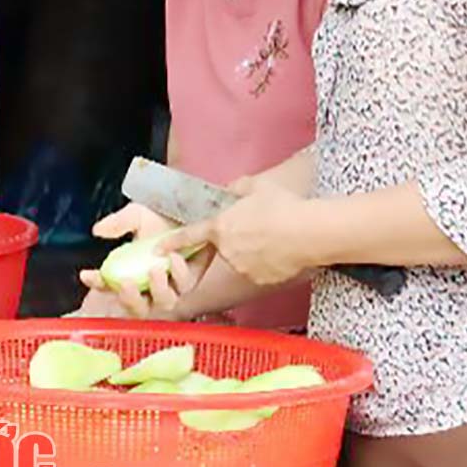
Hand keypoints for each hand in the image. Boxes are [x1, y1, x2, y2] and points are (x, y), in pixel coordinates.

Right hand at [76, 202, 211, 318]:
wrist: (187, 212)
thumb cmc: (159, 218)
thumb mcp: (135, 216)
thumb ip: (118, 223)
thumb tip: (99, 230)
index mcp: (128, 274)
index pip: (108, 285)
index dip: (97, 283)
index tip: (87, 274)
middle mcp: (148, 287)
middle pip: (137, 308)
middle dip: (130, 299)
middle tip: (125, 284)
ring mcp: (170, 287)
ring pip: (164, 302)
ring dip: (158, 289)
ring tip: (155, 270)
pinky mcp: (190, 281)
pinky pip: (184, 286)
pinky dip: (178, 273)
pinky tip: (173, 257)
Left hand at [172, 180, 314, 286]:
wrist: (308, 232)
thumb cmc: (283, 206)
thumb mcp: (257, 186)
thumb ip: (238, 187)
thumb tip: (232, 189)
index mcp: (221, 227)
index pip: (190, 235)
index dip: (172, 243)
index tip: (158, 249)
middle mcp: (228, 251)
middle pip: (224, 246)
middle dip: (236, 239)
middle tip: (260, 226)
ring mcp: (243, 268)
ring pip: (243, 260)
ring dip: (253, 251)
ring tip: (276, 237)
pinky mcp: (260, 280)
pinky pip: (259, 272)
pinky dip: (267, 264)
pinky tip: (282, 251)